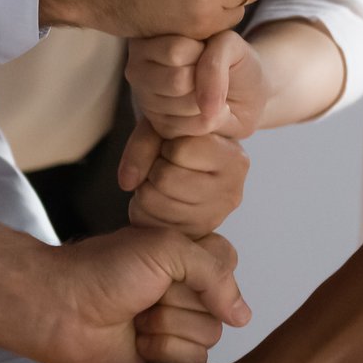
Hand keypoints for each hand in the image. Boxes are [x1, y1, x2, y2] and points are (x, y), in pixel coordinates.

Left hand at [0, 215, 250, 362]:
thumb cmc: (103, 269)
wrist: (60, 306)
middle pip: (219, 309)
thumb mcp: (166, 249)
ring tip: (135, 320)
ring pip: (207, 339)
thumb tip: (243, 317)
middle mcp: (184, 294)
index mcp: (186, 259)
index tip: (168, 263)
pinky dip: (161, 353)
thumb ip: (216, 274)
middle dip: (179, 303)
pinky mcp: (160, 362)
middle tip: (143, 296)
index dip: (203, 268)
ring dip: (167, 329)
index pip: (228, 264)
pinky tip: (134, 344)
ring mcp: (173, 328)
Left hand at [119, 130, 250, 237]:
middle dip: (154, 166)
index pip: (181, 148)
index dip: (166, 144)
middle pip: (165, 177)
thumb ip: (145, 142)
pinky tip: (159, 199)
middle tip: (166, 163)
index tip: (176, 144)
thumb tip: (127, 183)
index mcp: (235, 159)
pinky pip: (147, 221)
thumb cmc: (180, 139)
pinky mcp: (189, 236)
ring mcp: (212, 219)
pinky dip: (142, 207)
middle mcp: (230, 193)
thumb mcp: (165, 126)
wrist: (191, 163)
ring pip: (152, 200)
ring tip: (162, 180)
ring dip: (146, 186)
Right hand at [126, 32, 269, 142]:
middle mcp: (136, 68)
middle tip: (211, 74)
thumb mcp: (229, 44)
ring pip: (186, 105)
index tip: (207, 49)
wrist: (247, 90)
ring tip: (211, 90)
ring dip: (211, 101)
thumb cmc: (234, 60)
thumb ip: (215, 62)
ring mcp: (144, 99)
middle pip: (178, 81)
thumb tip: (204, 106)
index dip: (204, 53)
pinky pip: (190, 128)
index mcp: (149, 37)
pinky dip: (210, 120)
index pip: (176, 51)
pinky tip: (208, 108)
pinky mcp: (157, 126)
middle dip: (207, 80)